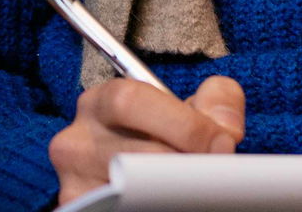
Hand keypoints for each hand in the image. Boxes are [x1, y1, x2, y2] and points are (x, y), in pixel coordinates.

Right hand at [49, 74, 245, 203]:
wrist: (133, 182)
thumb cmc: (159, 143)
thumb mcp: (183, 113)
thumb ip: (214, 102)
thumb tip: (225, 128)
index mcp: (100, 103)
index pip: (131, 101)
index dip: (183, 123)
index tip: (222, 144)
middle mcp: (78, 140)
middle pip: (134, 153)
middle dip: (183, 167)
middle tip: (215, 179)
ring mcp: (75, 183)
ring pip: (128, 192)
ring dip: (171, 197)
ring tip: (197, 196)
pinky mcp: (81, 210)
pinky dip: (154, 210)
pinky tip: (173, 207)